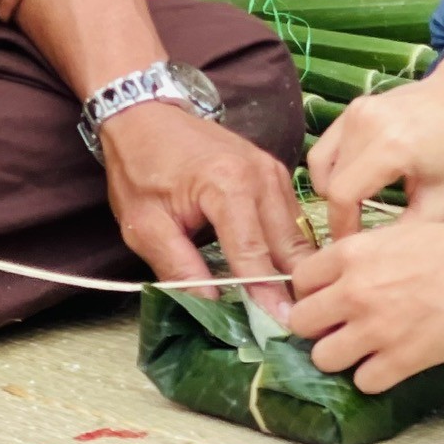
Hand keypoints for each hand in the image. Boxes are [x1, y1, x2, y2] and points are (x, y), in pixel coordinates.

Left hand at [100, 99, 309, 317]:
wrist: (145, 114)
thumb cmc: (140, 168)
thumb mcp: (145, 225)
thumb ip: (179, 267)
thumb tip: (211, 305)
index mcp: (228, 187)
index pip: (254, 254)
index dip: (268, 296)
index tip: (284, 329)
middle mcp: (261, 176)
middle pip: (289, 245)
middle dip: (296, 288)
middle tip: (302, 328)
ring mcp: (274, 172)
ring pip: (298, 233)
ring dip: (300, 270)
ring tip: (303, 309)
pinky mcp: (276, 173)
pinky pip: (292, 219)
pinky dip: (294, 248)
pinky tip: (293, 277)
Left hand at [287, 199, 443, 391]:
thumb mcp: (393, 235)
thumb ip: (360, 257)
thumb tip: (339, 279)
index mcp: (350, 255)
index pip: (299, 281)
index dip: (311, 292)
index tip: (327, 299)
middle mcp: (353, 292)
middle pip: (301, 323)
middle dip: (318, 327)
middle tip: (340, 327)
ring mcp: (375, 328)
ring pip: (323, 358)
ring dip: (341, 356)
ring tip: (363, 350)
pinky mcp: (401, 359)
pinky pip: (363, 382)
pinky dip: (374, 376)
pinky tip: (390, 363)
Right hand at [307, 48, 443, 239]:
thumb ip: (409, 228)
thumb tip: (377, 254)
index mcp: (390, 147)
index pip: (342, 195)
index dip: (341, 226)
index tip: (352, 245)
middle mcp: (365, 124)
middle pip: (328, 182)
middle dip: (339, 211)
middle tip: (359, 230)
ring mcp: (355, 112)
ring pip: (321, 164)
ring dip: (333, 189)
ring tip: (358, 206)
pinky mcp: (354, 107)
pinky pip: (327, 145)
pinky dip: (334, 168)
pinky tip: (358, 180)